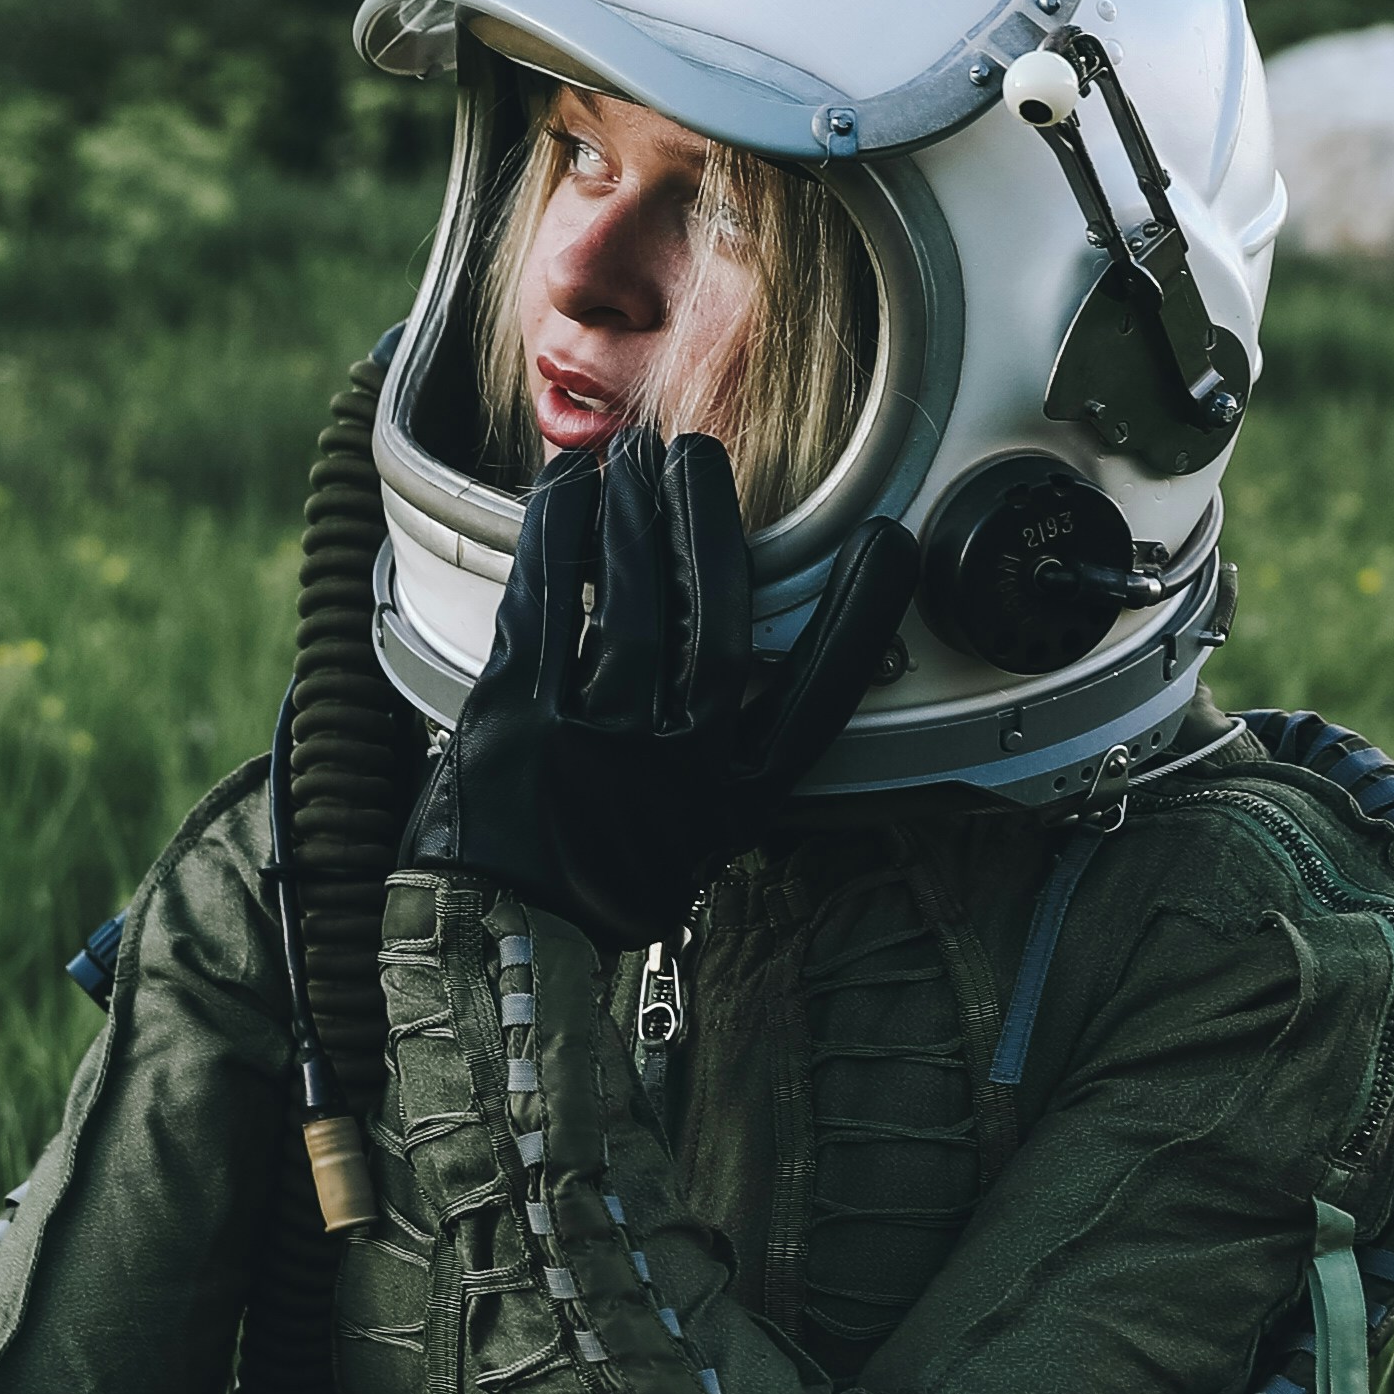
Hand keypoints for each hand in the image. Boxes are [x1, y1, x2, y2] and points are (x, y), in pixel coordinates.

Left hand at [407, 427, 918, 949]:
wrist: (505, 934)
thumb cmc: (602, 883)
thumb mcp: (696, 839)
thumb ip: (732, 760)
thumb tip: (760, 680)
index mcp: (733, 797)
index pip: (817, 698)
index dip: (860, 619)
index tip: (888, 550)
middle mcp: (674, 763)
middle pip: (715, 619)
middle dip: (709, 523)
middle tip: (698, 458)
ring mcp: (595, 735)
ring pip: (632, 599)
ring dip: (634, 515)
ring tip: (634, 462)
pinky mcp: (519, 713)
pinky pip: (548, 600)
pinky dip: (559, 534)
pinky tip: (568, 491)